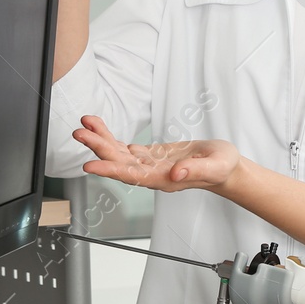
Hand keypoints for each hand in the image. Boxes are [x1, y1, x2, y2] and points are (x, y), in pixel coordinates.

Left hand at [72, 115, 241, 194]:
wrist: (224, 167)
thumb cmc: (222, 167)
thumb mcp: (216, 166)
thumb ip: (195, 169)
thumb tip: (174, 172)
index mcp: (164, 179)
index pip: (132, 176)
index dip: (110, 171)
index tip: (90, 166)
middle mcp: (151, 174)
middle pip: (119, 163)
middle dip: (99, 148)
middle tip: (80, 133)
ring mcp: (148, 165)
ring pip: (118, 154)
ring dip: (100, 140)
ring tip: (85, 124)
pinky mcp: (149, 155)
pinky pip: (124, 147)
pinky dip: (110, 137)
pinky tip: (99, 127)